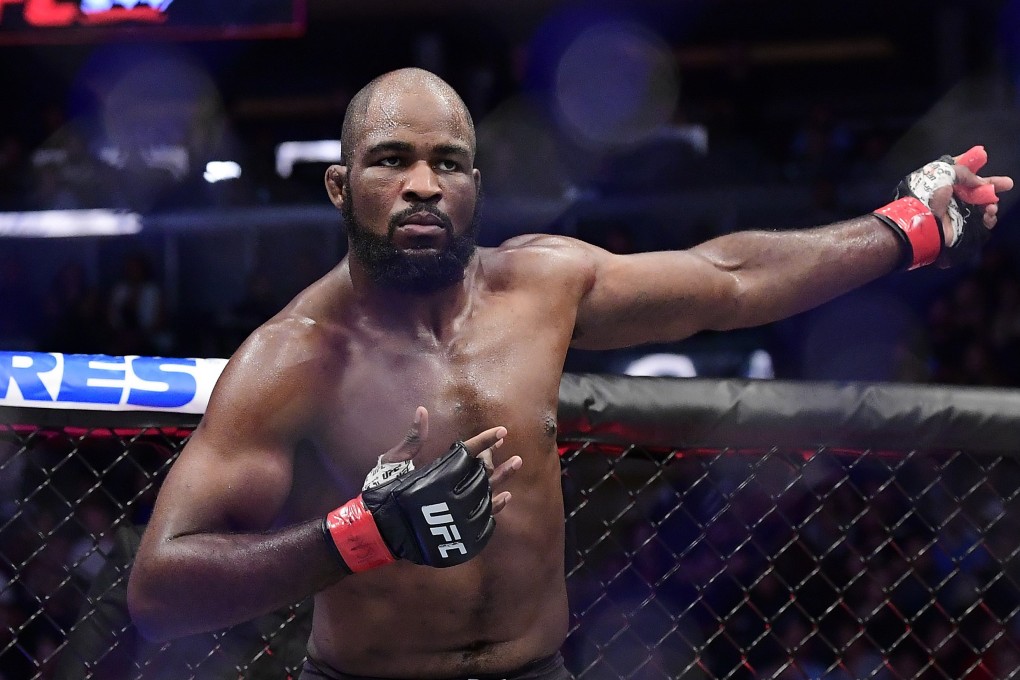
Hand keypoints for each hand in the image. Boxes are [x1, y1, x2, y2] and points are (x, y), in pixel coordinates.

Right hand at [323, 407, 521, 571]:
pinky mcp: (459, 534)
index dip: (485, 440)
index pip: (468, 452)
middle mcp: (451, 495)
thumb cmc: (383, 492)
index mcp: (436, 474)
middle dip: (494, 457)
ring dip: (503, 478)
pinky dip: (496, 507)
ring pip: (488, 494)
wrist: (377, 532)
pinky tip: (505, 497)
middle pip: (481, 473)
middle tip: (503, 446)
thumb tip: (422, 411)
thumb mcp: (394, 462)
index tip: (502, 431)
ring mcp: (458, 516)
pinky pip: (485, 520)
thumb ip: (412, 439)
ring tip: (517, 463)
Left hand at [927, 147, 1013, 240]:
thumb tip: (980, 182)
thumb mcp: (944, 171)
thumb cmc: (928, 193)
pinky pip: (980, 223)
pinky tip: (989, 215)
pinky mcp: (961, 226)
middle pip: (975, 189)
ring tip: (991, 206)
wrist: (921, 221)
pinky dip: (988, 219)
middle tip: (1008, 184)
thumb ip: (964, 172)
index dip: (972, 165)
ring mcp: (956, 211)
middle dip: (992, 185)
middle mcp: (949, 195)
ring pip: (980, 205)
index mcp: (942, 181)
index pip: (959, 171)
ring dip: (991, 203)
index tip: (984, 158)